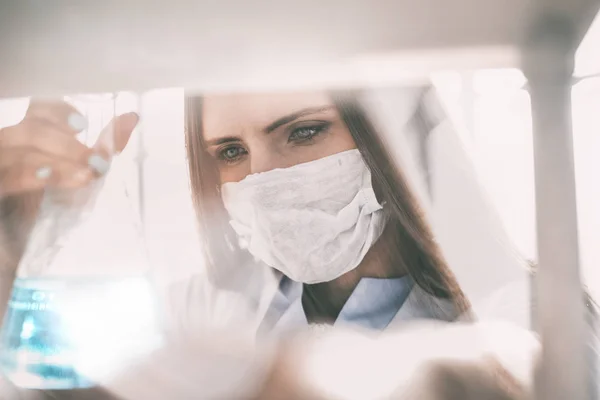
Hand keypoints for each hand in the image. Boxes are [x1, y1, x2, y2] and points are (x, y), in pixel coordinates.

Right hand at [0, 98, 137, 196]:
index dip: (58, 111)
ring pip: (22, 152)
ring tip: (85, 175)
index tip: (82, 125)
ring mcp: (0, 167)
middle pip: (31, 130)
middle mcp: (9, 146)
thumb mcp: (82, 174)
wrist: (22, 240)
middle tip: (96, 163)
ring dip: (57, 163)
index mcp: (30, 136)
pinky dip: (30, 175)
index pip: (39, 110)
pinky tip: (47, 177)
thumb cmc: (51, 204)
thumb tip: (131, 118)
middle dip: (67, 145)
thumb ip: (104, 147)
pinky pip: (8, 176)